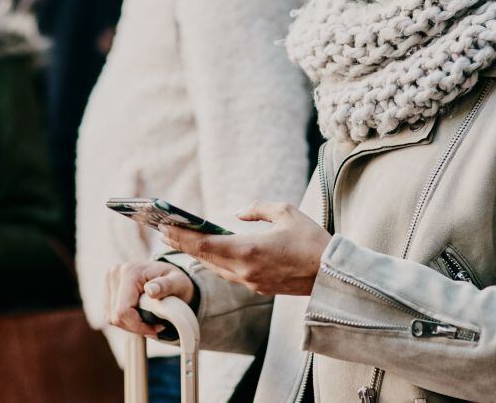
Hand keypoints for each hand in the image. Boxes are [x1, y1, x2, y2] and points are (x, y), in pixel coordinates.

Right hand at [105, 261, 196, 337]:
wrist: (168, 274)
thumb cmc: (175, 280)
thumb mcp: (178, 282)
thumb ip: (165, 286)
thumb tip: (150, 291)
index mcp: (130, 272)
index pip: (123, 310)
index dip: (138, 326)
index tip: (156, 329)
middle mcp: (115, 273)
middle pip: (115, 316)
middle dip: (135, 327)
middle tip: (154, 327)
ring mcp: (110, 280)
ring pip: (110, 317)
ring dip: (129, 325)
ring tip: (148, 321)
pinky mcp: (108, 288)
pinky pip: (110, 314)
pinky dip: (124, 320)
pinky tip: (138, 316)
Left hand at [159, 201, 330, 296]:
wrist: (331, 276)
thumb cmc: (312, 241)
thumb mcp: (287, 212)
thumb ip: (258, 209)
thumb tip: (238, 213)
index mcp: (248, 250)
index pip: (205, 243)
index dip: (182, 236)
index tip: (165, 227)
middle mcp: (244, 270)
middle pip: (204, 257)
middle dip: (182, 244)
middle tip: (164, 232)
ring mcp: (250, 281)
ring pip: (214, 268)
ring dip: (196, 254)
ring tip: (180, 242)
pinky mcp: (257, 287)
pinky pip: (227, 274)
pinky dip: (212, 263)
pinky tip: (207, 255)